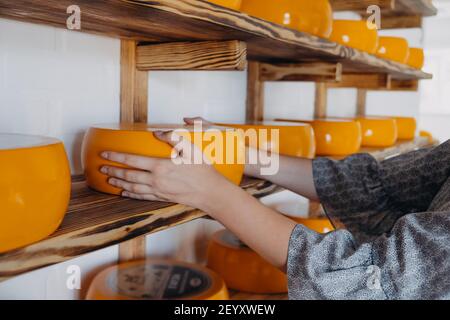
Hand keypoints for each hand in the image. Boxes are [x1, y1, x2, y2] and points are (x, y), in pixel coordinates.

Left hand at [100, 130, 228, 209]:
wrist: (210, 192)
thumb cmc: (202, 170)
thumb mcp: (191, 149)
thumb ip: (174, 138)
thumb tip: (158, 133)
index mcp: (160, 166)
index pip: (132, 161)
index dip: (116, 157)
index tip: (105, 154)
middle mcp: (156, 180)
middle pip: (129, 175)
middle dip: (113, 171)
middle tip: (102, 168)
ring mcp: (158, 191)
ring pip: (133, 187)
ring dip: (119, 183)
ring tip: (109, 180)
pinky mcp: (163, 198)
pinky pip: (142, 196)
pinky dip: (131, 194)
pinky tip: (124, 193)